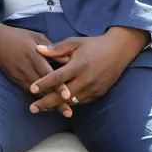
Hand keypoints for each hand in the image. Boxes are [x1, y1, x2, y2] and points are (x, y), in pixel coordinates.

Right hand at [0, 23, 73, 117]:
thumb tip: (68, 60)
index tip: (67, 95)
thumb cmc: (17, 36)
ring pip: (36, 93)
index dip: (57, 85)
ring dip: (48, 103)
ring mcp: (19, 76)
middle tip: (68, 113)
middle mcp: (26, 68)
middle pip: (43, 88)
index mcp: (33, 55)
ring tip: (62, 112)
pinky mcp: (15, 80)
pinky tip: (48, 105)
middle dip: (56, 101)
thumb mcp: (36, 36)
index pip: (47, 74)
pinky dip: (39, 99)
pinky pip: (28, 91)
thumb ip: (52, 49)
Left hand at [28, 27, 147, 112]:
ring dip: (56, 106)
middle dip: (46, 103)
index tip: (31, 88)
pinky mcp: (98, 94)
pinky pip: (80, 102)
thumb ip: (56, 49)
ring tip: (42, 108)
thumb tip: (37, 49)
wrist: (119, 51)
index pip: (58, 77)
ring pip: (72, 102)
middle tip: (32, 108)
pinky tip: (58, 105)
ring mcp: (93, 89)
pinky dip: (68, 104)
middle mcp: (87, 79)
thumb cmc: (94, 45)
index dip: (44, 84)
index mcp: (79, 65)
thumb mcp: (75, 42)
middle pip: (63, 95)